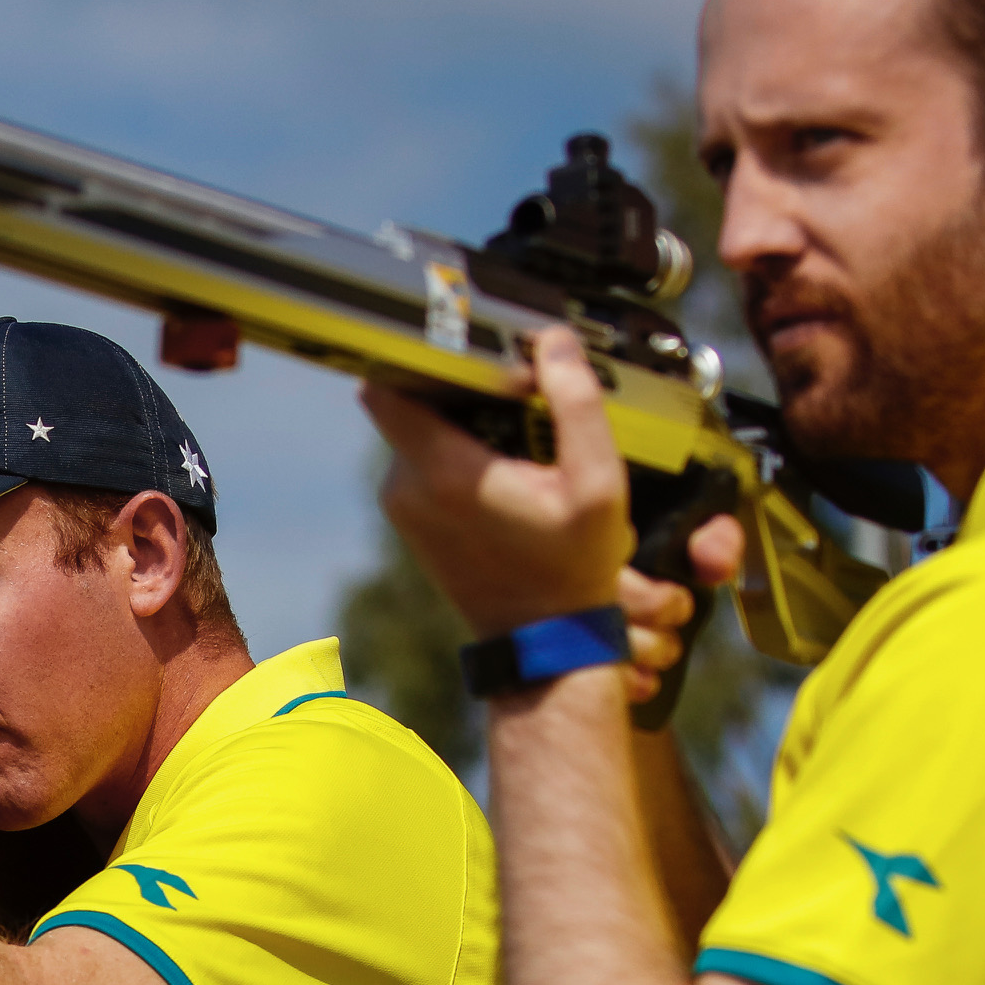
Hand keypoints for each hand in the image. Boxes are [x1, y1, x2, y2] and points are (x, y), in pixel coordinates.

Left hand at [366, 332, 748, 686]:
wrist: (545, 642)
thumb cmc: (573, 570)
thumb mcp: (598, 483)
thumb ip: (577, 404)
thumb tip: (553, 343)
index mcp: (444, 473)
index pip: (387, 386)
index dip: (418, 355)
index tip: (461, 344)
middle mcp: (408, 488)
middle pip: (410, 402)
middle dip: (457, 387)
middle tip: (514, 392)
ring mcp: (403, 506)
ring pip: (418, 429)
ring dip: (461, 421)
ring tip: (517, 436)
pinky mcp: (409, 518)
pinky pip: (422, 460)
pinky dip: (456, 450)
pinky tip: (504, 465)